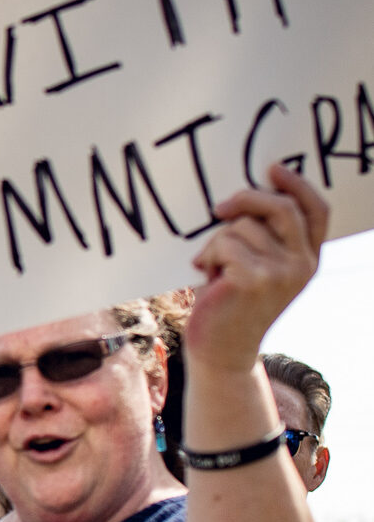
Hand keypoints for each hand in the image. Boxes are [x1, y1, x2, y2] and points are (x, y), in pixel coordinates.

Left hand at [187, 165, 328, 373]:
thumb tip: (244, 198)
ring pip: (242, 226)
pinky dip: (208, 254)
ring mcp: (282, 272)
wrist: (222, 352)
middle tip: (220, 208)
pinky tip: (205, 274)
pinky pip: (225, 243)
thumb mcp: (258, 269)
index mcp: (308, 259)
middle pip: (281, 207)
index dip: (297, 185)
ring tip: (212, 267)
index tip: (272, 169)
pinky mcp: (255, 279)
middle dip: (247, 199)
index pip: (316, 211)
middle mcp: (302, 264)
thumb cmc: (231, 306)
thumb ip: (265, 240)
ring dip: (217, 242)